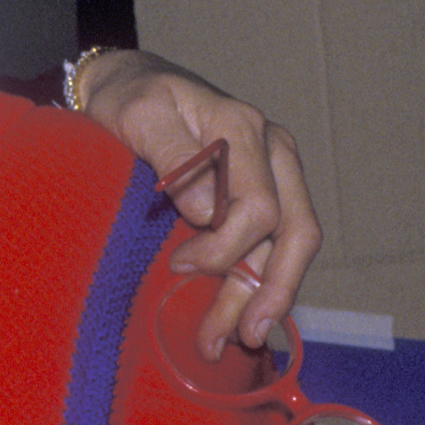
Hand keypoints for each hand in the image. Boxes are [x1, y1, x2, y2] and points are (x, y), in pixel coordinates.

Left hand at [75, 51, 318, 356]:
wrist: (129, 82)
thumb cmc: (130, 97)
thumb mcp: (139, 114)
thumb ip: (174, 156)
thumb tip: (206, 211)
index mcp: (244, 131)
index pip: (258, 208)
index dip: (224, 249)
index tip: (177, 267)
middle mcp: (271, 152)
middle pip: (295, 232)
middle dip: (270, 290)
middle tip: (240, 336)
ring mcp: (271, 173)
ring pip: (288, 247)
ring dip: (264, 299)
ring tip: (234, 342)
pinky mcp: (259, 192)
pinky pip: (273, 245)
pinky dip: (259, 284)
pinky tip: (239, 317)